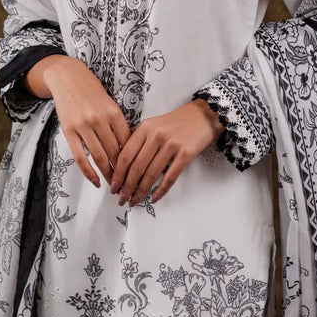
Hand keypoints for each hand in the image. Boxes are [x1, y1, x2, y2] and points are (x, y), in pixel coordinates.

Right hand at [25, 55, 130, 187]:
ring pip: (99, 156)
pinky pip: (80, 156)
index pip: (127, 142)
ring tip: (114, 186)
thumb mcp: (110, 104)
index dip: (134, 159)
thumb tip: (128, 149)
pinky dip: (88, 172)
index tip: (138, 172)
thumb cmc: (92, 92)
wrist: (68, 77)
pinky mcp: (69, 131)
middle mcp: (100, 119)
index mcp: (114, 112)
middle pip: (115, 151)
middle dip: (123, 171)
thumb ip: (117, 124)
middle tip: (128, 185)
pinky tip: (95, 181)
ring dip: (107, 174)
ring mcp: (83, 126)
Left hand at [109, 98, 223, 207]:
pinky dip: (161, 190)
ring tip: (134, 201)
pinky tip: (154, 198)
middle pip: (136, 167)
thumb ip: (139, 142)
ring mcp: (172, 144)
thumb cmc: (176, 123)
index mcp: (145, 128)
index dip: (117, 174)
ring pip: (151, 174)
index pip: (126, 155)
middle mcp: (156, 135)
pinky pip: (170, 176)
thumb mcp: (153, 126)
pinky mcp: (186, 153)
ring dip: (141, 191)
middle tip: (121, 198)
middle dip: (126, 187)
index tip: (113, 187)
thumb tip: (124, 168)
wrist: (203, 115)